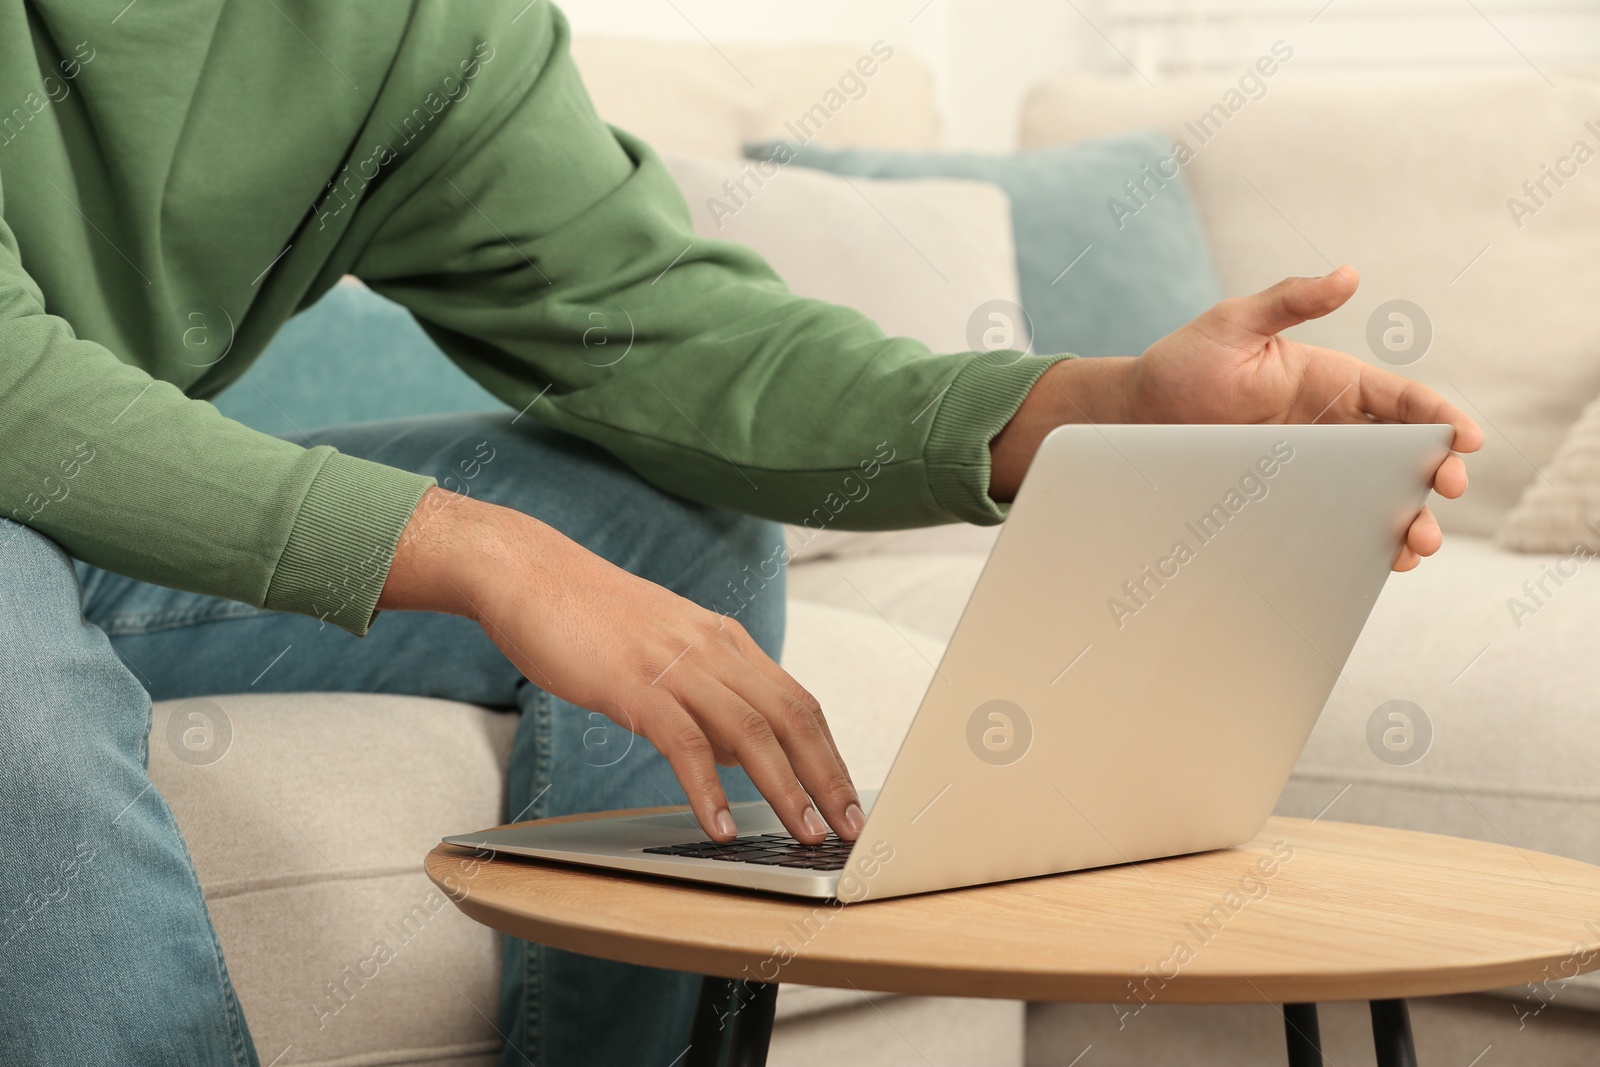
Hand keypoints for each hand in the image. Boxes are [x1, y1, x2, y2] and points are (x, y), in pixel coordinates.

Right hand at [378, 488, 863, 843]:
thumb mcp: (666, 651)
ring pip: (753, 731)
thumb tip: (742, 752)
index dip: (830, 754)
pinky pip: (685, 742)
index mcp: (726, 641)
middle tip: (850, 828)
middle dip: (828, 777)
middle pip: (793, 716)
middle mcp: (714, 648)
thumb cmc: (590, 617)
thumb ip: (708, 694)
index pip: (799, 701)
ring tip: (804, 833)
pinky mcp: (634, 684)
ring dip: (786, 788)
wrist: (530, 573)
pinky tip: (720, 825)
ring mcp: (676, 664)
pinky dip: (709, 788)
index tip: (849, 799)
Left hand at [990, 267, 1483, 570]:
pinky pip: (1338, 523)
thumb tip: (1348, 273)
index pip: (1402, 400)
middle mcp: (1333, 428)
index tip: (1468, 439)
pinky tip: (1383, 562)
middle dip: (1434, 474)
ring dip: (1408, 518)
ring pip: (1378, 495)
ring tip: (1420, 542)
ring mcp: (1314, 468)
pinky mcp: (1289, 500)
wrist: (1134, 416)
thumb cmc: (1183, 363)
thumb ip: (1290, 301)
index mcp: (1332, 382)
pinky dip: (1366, 543)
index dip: (1440, 417)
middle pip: (1402, 454)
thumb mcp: (1234, 323)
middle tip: (1449, 492)